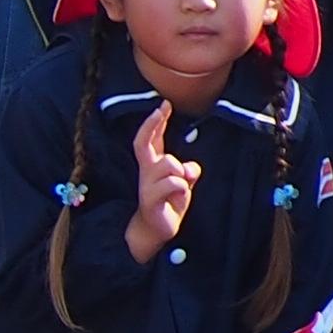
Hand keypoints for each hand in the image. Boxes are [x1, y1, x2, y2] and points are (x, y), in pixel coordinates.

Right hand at [122, 101, 200, 262]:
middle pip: (143, 143)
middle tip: (161, 109)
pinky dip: (182, 188)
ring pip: (169, 163)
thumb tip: (189, 168)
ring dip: (182, 172)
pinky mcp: (150, 199)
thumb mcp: (185, 182)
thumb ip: (189, 170)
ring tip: (181, 188)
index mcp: (153, 164)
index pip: (151, 139)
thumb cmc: (170, 201)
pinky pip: (174, 183)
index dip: (156, 122)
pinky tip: (178, 199)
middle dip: (152, 124)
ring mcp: (146, 185)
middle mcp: (146, 171)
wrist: (157, 228)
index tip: (164, 104)